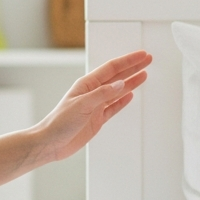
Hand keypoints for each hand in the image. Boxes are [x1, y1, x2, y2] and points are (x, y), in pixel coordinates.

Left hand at [32, 50, 150, 162]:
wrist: (51, 143)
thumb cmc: (59, 122)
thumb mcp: (82, 105)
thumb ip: (102, 94)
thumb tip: (120, 83)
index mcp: (86, 85)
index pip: (112, 69)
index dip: (128, 61)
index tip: (142, 55)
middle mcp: (92, 93)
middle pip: (117, 77)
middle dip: (133, 67)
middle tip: (148, 59)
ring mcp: (95, 106)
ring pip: (118, 91)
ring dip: (131, 82)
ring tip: (144, 74)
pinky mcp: (97, 119)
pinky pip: (113, 107)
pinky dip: (123, 101)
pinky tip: (130, 95)